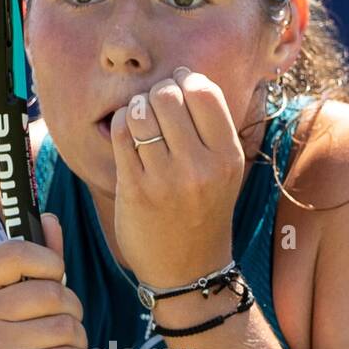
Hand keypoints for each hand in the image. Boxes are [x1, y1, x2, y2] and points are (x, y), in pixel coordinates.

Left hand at [110, 67, 244, 287]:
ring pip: (141, 110)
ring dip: (137, 108)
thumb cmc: (203, 213)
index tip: (179, 88)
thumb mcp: (225, 172)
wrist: (188, 271)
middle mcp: (200, 167)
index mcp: (227, 157)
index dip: (185, 80)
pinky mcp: (135, 189)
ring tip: (142, 122)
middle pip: (168, 95)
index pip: (204, 91)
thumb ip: (211, 128)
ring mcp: (165, 179)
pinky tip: (128, 136)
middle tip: (157, 109)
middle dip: (158, 93)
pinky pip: (121, 133)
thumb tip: (182, 76)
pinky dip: (121, 125)